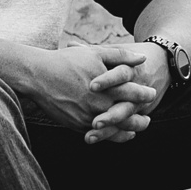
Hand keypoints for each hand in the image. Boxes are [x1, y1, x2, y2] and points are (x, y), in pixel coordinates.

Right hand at [29, 45, 161, 142]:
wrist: (37, 76)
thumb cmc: (66, 61)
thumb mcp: (94, 53)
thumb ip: (120, 55)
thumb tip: (142, 58)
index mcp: (106, 86)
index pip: (133, 93)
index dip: (144, 94)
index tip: (152, 94)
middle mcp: (99, 104)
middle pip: (127, 116)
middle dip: (141, 119)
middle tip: (148, 118)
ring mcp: (88, 117)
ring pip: (115, 129)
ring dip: (128, 130)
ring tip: (137, 129)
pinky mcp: (77, 125)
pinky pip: (99, 135)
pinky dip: (112, 136)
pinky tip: (117, 133)